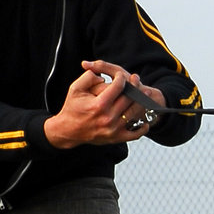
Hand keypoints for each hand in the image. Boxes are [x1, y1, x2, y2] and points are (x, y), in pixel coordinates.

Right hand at [45, 60, 164, 148]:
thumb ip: (88, 77)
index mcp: (99, 105)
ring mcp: (114, 129)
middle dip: (135, 86)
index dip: (121, 78)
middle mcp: (108, 117)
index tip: (121, 75)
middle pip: (129, 98)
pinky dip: (142, 127)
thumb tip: (103, 76)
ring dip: (142, 102)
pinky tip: (144, 119)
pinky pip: (135, 134)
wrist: (68, 131)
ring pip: (135, 112)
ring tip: (146, 93)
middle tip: (137, 79)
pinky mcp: (116, 138)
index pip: (118, 87)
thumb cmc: (72, 108)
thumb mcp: (75, 89)